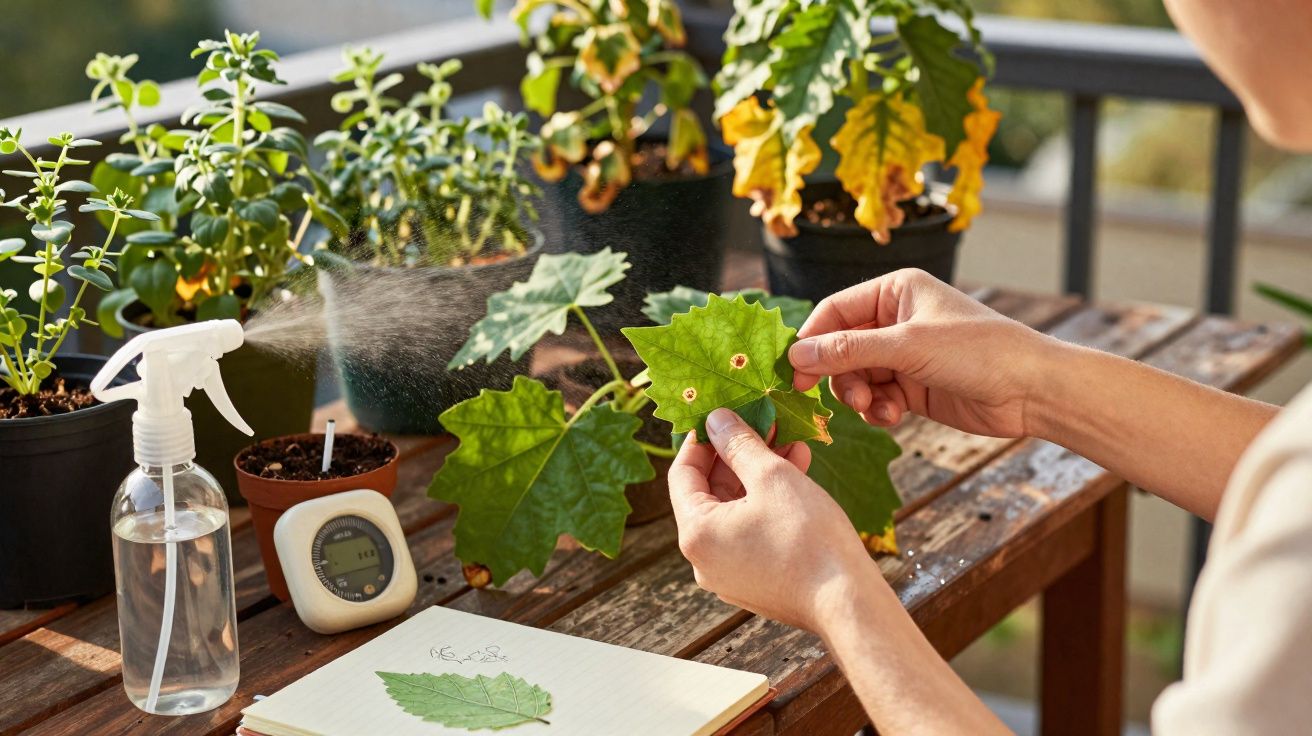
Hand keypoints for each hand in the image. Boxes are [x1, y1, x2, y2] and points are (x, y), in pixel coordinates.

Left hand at [668, 408, 878, 631]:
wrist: (848, 603)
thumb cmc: (808, 538)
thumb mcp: (772, 477)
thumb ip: (739, 443)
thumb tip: (716, 419)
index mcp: (696, 534)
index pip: (682, 474)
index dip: (701, 439)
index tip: (721, 415)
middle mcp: (704, 560)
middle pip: (710, 493)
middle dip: (738, 454)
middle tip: (763, 423)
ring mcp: (729, 574)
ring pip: (735, 511)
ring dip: (758, 475)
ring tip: (789, 444)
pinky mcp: (755, 582)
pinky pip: (751, 532)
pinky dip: (768, 503)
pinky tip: (797, 474)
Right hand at [790, 268, 1056, 438]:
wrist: (1032, 390)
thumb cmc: (978, 351)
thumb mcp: (908, 346)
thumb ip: (848, 350)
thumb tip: (796, 356)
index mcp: (895, 290)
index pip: (835, 310)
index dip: (812, 340)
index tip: (795, 372)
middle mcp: (897, 319)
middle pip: (841, 347)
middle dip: (840, 374)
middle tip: (845, 399)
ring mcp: (905, 354)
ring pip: (857, 375)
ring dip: (860, 395)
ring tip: (875, 408)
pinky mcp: (914, 386)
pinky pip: (877, 396)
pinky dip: (878, 409)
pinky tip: (894, 416)